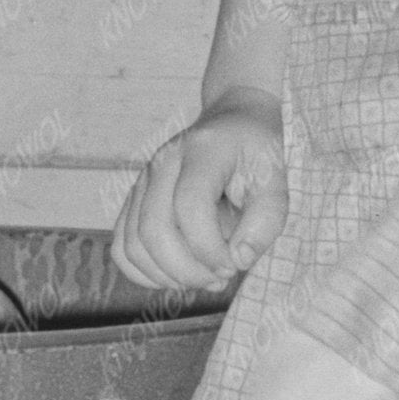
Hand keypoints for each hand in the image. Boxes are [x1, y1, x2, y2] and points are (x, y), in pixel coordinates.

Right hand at [116, 101, 286, 293]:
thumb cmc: (257, 154)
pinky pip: (121, 247)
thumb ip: (266, 221)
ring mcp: (143, 180)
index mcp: (202, 150)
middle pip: (154, 229)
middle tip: (221, 277)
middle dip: (188, 270)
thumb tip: (239, 259)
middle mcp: (163, 162)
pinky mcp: (134, 199)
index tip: (235, 265)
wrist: (235, 121)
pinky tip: (178, 277)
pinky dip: (144, 273)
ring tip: (204, 278)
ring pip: (132, 244)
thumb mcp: (277, 180)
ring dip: (167, 276)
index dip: (209, 249)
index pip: (190, 206)